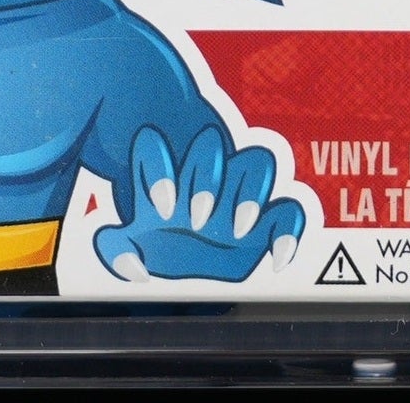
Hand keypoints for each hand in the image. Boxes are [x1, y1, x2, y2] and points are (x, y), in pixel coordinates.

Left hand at [95, 126, 303, 283]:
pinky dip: (290, 231)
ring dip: (249, 192)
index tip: (162, 210)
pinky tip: (276, 258)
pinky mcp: (266, 215)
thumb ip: (118, 250)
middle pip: (212, 142)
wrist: (187, 245)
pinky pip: (291, 210)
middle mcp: (206, 165)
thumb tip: (134, 268)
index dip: (159, 172)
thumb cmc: (156, 231)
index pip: (159, 142)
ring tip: (235, 229)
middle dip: (203, 179)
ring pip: (260, 159)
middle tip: (195, 219)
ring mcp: (238, 186)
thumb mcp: (131, 241)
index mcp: (167, 161)